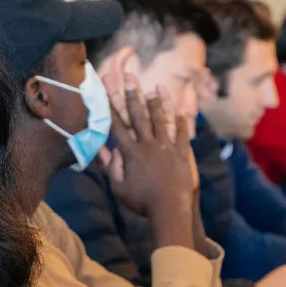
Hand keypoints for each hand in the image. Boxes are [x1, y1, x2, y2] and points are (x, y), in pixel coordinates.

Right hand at [100, 71, 198, 247]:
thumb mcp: (119, 189)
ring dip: (157, 102)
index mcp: (130, 153)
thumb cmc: (142, 202)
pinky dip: (182, 120)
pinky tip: (182, 108)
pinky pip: (181, 133)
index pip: (117, 125)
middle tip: (129, 76)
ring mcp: (166, 147)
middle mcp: (148, 144)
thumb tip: (103, 149)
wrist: (170, 210)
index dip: (110, 106)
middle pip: (138, 115)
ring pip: (160, 119)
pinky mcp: (182, 153)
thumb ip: (111, 167)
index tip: (105, 90)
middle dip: (132, 94)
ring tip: (154, 87)